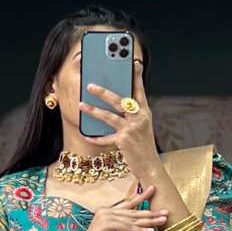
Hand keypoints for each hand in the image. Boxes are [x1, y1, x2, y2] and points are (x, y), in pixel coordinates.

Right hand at [60, 184, 167, 230]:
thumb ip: (127, 230)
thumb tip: (139, 224)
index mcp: (108, 212)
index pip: (128, 204)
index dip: (141, 197)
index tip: (153, 189)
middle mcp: (106, 211)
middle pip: (133, 212)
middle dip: (151, 213)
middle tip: (166, 212)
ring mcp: (105, 217)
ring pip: (132, 219)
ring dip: (149, 221)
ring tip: (163, 221)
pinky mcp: (106, 225)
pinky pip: (127, 228)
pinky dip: (139, 230)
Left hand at [79, 66, 158, 180]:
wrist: (150, 166)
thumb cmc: (144, 147)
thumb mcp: (142, 127)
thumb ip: (132, 115)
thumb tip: (116, 104)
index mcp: (144, 113)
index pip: (140, 91)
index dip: (137, 77)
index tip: (134, 63)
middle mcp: (139, 118)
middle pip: (120, 100)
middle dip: (104, 92)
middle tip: (90, 85)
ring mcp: (131, 129)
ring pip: (109, 116)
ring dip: (93, 110)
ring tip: (81, 105)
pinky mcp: (123, 141)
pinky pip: (105, 138)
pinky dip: (95, 138)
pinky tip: (86, 135)